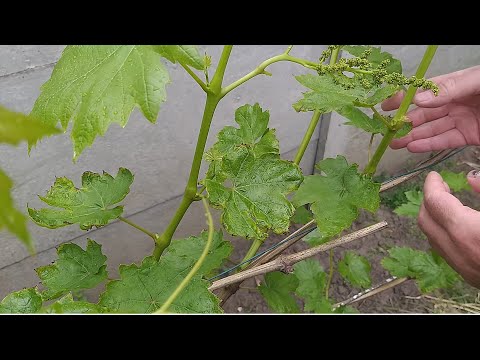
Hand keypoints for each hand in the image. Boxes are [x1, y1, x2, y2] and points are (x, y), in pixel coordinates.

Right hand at [382, 65, 479, 151]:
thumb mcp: (475, 81)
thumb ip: (449, 88)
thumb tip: (418, 100)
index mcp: (453, 86)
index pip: (423, 91)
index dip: (404, 98)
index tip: (386, 105)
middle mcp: (454, 103)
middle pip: (424, 114)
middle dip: (404, 122)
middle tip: (387, 130)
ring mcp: (460, 120)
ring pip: (431, 130)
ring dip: (411, 136)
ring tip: (393, 143)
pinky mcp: (468, 136)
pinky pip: (446, 141)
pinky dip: (428, 145)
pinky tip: (412, 147)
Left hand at [418, 171, 479, 287]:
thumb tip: (472, 178)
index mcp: (467, 231)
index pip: (434, 203)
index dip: (432, 185)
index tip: (434, 176)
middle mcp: (458, 251)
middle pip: (425, 220)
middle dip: (429, 201)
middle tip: (441, 187)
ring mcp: (461, 266)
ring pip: (431, 237)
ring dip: (435, 218)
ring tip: (449, 204)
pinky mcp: (468, 276)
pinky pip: (444, 251)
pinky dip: (444, 233)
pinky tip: (460, 226)